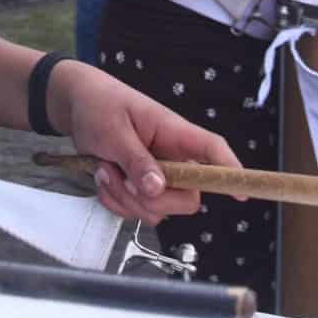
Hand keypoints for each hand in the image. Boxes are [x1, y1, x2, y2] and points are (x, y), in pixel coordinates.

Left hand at [49, 61, 238, 225]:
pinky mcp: (139, 187)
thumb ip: (136, 161)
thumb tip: (158, 189)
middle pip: (187, 198)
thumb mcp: (114, 131)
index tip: (241, 193)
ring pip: (157, 210)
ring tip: (104, 168)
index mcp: (174, 133)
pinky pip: (135, 212)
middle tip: (122, 178)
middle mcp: (171, 157)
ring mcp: (156, 174)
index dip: (230, 172)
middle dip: (152, 200)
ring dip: (125, 199)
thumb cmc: (99, 105)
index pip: (212, 151)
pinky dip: (115, 202)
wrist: (75, 105)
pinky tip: (103, 178)